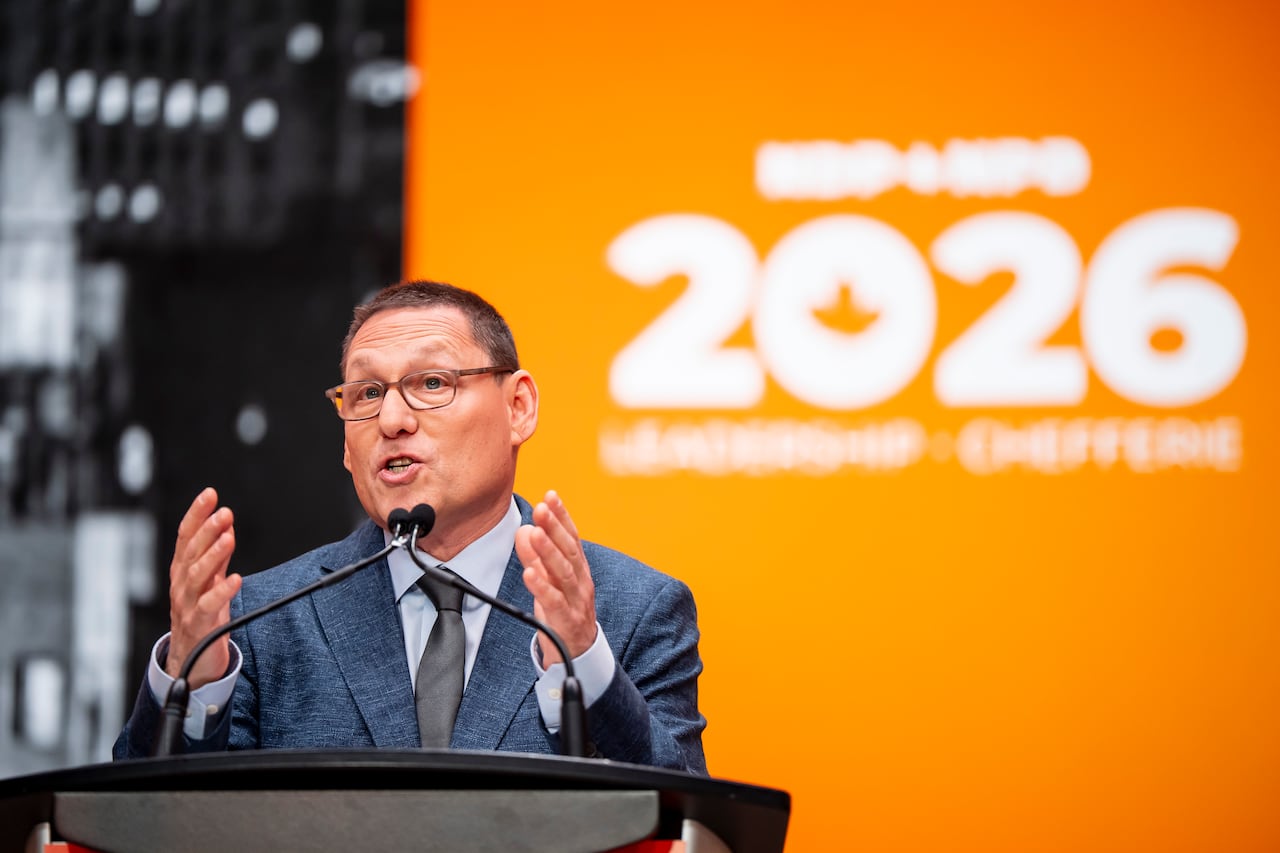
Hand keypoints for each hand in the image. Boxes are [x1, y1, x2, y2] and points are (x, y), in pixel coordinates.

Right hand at [165, 487, 242, 686]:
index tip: (209, 494)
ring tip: (228, 538)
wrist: (192, 661)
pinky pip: (208, 606)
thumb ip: (217, 555)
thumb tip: (225, 526)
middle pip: (191, 552)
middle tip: (224, 512)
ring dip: (213, 555)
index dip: (196, 514)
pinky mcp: (198, 625)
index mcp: (183, 571)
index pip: (186, 537)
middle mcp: (182, 584)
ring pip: (197, 576)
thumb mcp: (209, 581)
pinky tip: (235, 579)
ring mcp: (187, 605)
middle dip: (207, 530)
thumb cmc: (202, 617)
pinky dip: (221, 592)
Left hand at [515, 491, 597, 665]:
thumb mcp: (548, 581)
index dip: (562, 516)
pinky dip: (542, 587)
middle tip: (541, 508)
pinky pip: (555, 602)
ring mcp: (576, 601)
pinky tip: (530, 573)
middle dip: (555, 527)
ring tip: (536, 533)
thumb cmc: (563, 611)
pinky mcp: (566, 621)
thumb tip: (524, 528)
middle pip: (570, 550)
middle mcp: (581, 581)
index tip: (550, 495)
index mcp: (579, 569)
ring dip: (549, 552)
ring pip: (565, 573)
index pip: (572, 537)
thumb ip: (535, 556)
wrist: (577, 653)